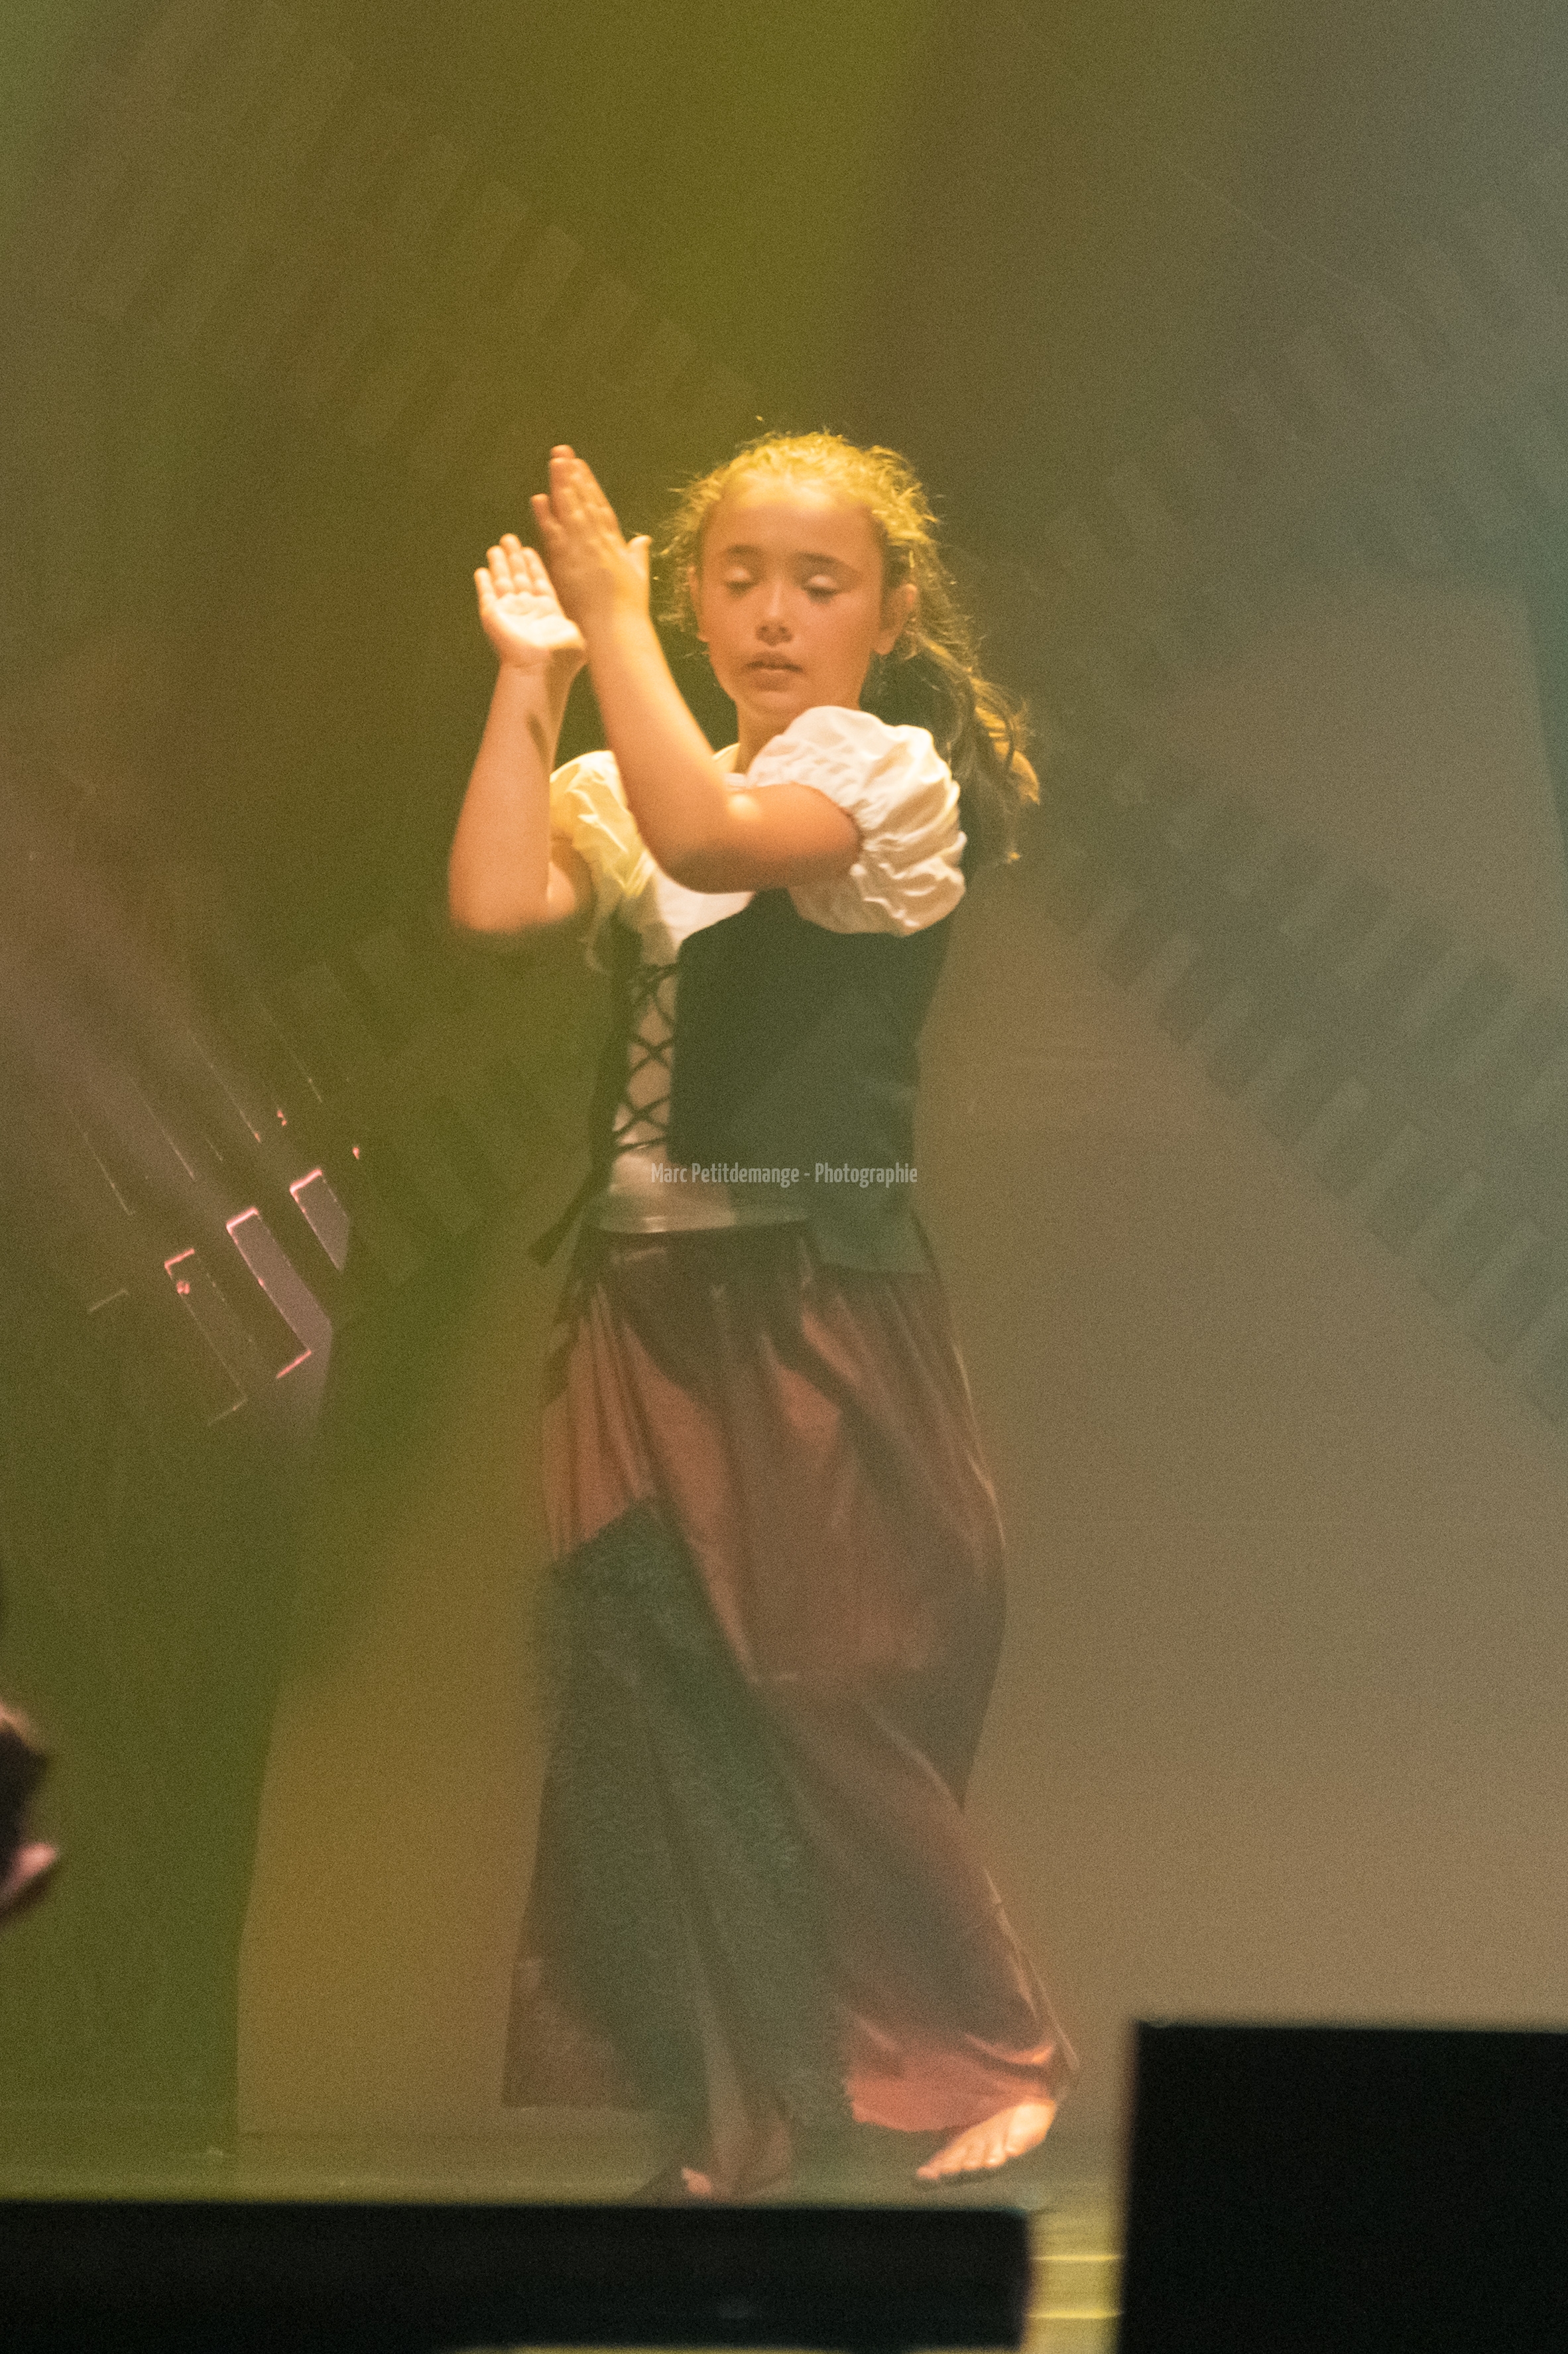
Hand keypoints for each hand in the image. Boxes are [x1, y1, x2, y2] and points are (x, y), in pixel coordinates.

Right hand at [475, 533, 586, 672]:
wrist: (540, 669)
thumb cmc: (561, 656)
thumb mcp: (576, 634)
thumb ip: (575, 621)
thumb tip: (583, 617)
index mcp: (548, 612)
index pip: (539, 582)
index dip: (534, 566)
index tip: (530, 549)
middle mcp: (528, 611)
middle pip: (520, 578)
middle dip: (515, 559)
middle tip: (510, 539)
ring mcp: (510, 613)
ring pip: (503, 582)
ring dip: (500, 565)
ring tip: (497, 547)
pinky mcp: (494, 616)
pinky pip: (487, 595)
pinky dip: (483, 583)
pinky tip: (481, 571)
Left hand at [530, 446, 650, 634]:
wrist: (618, 631)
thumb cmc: (629, 611)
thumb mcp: (639, 578)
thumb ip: (638, 555)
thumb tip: (643, 538)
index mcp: (616, 544)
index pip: (600, 508)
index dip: (590, 486)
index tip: (581, 467)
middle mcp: (600, 543)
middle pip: (585, 502)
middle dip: (573, 475)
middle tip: (562, 452)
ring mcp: (584, 551)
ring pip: (572, 511)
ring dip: (561, 485)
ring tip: (553, 462)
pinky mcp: (569, 564)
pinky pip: (556, 535)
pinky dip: (547, 516)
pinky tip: (538, 498)